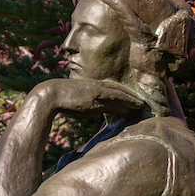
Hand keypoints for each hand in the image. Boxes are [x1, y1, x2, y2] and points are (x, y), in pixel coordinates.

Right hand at [30, 77, 147, 117]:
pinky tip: (135, 106)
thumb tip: (88, 109)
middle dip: (131, 96)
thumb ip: (85, 103)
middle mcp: (97, 87)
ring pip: (119, 94)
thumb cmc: (58, 99)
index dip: (123, 94)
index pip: (111, 89)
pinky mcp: (96, 97)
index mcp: (92, 86)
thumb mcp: (74, 100)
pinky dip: (126, 102)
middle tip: (143, 102)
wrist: (50, 94)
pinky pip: (115, 99)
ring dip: (132, 99)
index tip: (133, 99)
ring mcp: (97, 91)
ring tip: (143, 104)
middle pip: (118, 90)